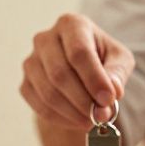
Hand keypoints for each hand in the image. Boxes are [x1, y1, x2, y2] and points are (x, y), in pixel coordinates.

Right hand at [20, 13, 134, 130]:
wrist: (79, 68)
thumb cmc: (102, 59)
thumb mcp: (119, 59)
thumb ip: (117, 73)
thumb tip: (112, 92)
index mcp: (71, 24)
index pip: (79, 52)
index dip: (94, 79)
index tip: (108, 100)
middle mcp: (45, 39)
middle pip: (60, 74)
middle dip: (83, 100)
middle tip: (101, 116)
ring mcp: (31, 62)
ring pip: (48, 93)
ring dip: (73, 112)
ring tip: (92, 121)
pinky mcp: (25, 83)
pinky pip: (39, 106)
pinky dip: (60, 118)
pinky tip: (77, 120)